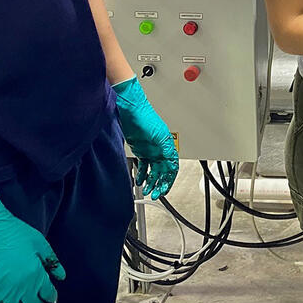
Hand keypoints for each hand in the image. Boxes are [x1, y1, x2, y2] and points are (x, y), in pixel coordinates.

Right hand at [0, 181, 65, 302]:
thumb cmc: (15, 233)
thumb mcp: (40, 244)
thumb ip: (52, 262)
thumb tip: (61, 276)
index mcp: (35, 274)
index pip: (47, 293)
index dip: (51, 296)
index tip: (52, 298)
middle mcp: (20, 286)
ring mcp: (3, 290)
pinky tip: (6, 300)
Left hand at [114, 77, 179, 197]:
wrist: (131, 109)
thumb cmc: (145, 117)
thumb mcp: (157, 134)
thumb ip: (165, 148)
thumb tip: (171, 162)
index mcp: (167, 146)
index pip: (172, 168)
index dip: (169, 180)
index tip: (163, 190)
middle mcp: (160, 149)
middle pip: (163, 171)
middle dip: (160, 184)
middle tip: (154, 193)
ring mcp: (150, 150)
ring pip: (154, 170)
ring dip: (151, 181)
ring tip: (146, 190)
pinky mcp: (140, 149)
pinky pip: (144, 165)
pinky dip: (142, 174)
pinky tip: (139, 180)